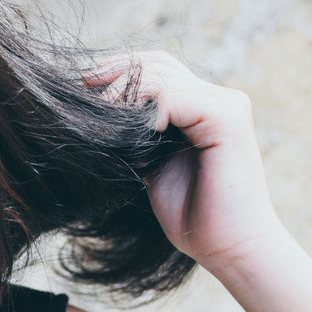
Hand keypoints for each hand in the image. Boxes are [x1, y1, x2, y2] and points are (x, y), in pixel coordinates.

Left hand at [84, 52, 293, 279]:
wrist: (230, 249)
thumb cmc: (193, 217)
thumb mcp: (154, 168)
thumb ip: (139, 138)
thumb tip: (100, 119)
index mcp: (202, 107)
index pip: (155, 68)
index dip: (117, 75)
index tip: (81, 94)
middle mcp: (218, 98)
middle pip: (156, 63)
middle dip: (114, 77)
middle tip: (83, 99)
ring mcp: (225, 105)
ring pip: (161, 75)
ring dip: (124, 97)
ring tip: (104, 126)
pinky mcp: (226, 119)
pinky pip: (173, 97)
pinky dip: (145, 113)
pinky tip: (134, 141)